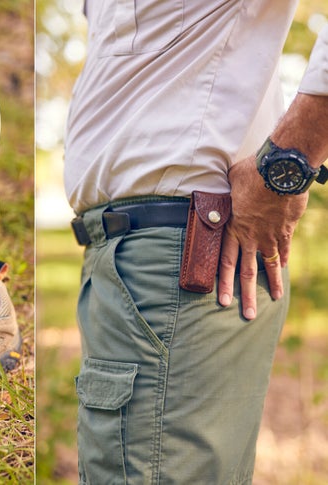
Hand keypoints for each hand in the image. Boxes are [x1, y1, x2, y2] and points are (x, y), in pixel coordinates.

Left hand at [218, 156, 306, 318]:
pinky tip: (283, 271)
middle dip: (245, 295)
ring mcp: (270, 236)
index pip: (225, 263)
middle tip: (247, 315)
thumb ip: (225, 195)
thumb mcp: (228, 183)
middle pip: (245, 272)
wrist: (280, 171)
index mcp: (232, 229)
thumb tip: (219, 192)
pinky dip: (283, 261)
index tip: (223, 301)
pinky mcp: (286, 230)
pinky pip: (284, 250)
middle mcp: (250, 237)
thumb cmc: (250, 173)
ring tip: (272, 302)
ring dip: (271, 286)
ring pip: (268, 266)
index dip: (224, 283)